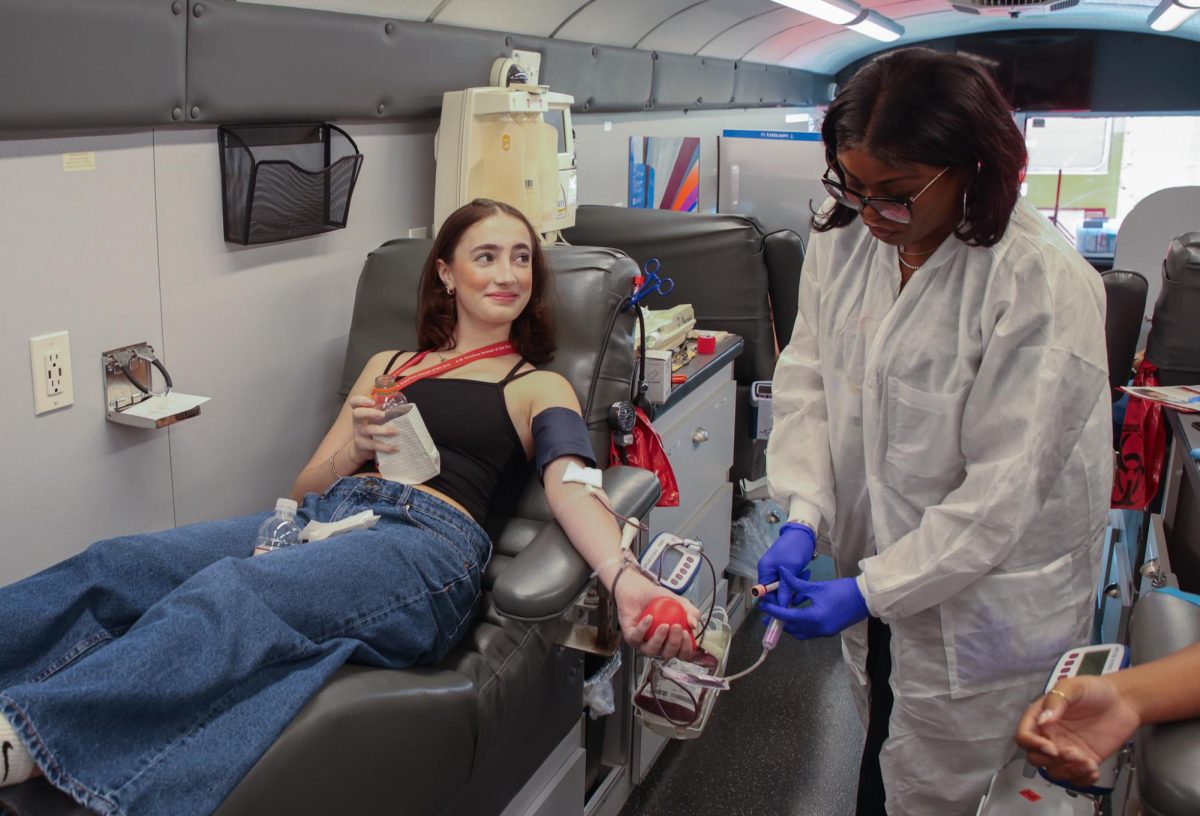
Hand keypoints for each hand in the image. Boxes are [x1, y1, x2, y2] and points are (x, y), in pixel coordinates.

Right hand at [347, 394, 399, 461]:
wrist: (361, 449)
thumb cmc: (373, 430)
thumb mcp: (375, 419)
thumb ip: (384, 412)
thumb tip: (406, 407)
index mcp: (361, 412)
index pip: (354, 402)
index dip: (361, 400)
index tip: (373, 402)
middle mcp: (357, 421)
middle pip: (357, 413)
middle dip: (371, 412)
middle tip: (383, 415)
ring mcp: (358, 433)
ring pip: (367, 430)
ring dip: (383, 430)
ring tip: (396, 432)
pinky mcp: (362, 445)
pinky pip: (373, 445)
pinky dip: (385, 447)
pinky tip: (395, 448)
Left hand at [613, 570, 699, 660]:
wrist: (639, 590)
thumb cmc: (658, 599)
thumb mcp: (679, 602)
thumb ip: (690, 611)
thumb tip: (694, 624)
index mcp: (672, 641)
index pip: (683, 654)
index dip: (686, 648)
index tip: (687, 634)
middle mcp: (659, 646)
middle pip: (668, 654)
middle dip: (674, 643)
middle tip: (677, 627)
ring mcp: (644, 644)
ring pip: (652, 650)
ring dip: (659, 639)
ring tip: (664, 625)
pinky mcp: (631, 638)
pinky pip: (636, 638)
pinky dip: (644, 629)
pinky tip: (649, 618)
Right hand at [757, 523, 815, 610]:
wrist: (804, 533)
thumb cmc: (794, 548)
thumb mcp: (791, 570)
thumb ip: (785, 589)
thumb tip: (782, 607)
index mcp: (765, 570)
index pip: (764, 593)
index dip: (774, 602)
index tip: (786, 610)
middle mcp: (768, 571)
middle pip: (774, 592)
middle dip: (788, 594)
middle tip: (800, 594)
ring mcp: (777, 570)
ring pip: (784, 587)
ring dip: (795, 586)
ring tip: (805, 578)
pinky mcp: (786, 569)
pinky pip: (789, 581)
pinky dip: (797, 580)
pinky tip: (806, 573)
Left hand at [758, 570, 867, 639]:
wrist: (865, 598)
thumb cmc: (842, 590)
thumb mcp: (816, 586)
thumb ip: (795, 583)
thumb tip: (780, 572)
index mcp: (813, 618)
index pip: (787, 616)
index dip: (774, 610)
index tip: (763, 605)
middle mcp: (817, 629)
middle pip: (792, 629)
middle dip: (779, 621)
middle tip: (768, 613)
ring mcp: (824, 633)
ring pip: (800, 633)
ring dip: (789, 626)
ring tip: (780, 615)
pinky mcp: (828, 632)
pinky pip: (808, 632)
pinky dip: (799, 626)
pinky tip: (796, 616)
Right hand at [1016, 677, 1139, 788]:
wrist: (1124, 701)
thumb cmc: (1096, 689)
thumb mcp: (1073, 687)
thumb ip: (1056, 701)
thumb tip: (1043, 720)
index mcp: (1041, 717)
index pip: (1024, 736)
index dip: (1033, 745)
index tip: (1051, 748)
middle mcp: (1050, 736)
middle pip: (1036, 758)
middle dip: (1054, 761)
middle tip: (1074, 753)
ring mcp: (1067, 750)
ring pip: (1054, 772)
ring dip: (1069, 772)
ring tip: (1089, 763)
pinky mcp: (1084, 761)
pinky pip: (1076, 779)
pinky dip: (1083, 780)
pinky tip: (1094, 770)